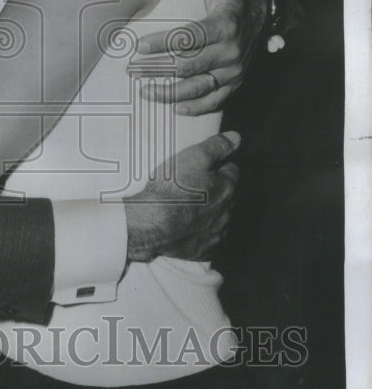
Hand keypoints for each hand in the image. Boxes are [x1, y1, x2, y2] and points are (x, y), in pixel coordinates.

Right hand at [124, 130, 239, 261]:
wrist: (151, 224)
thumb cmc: (171, 189)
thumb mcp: (192, 157)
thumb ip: (216, 146)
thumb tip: (236, 137)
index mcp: (227, 187)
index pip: (233, 171)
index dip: (220, 166)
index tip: (209, 166)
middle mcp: (227, 212)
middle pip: (229, 196)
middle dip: (219, 190)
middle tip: (198, 184)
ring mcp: (216, 233)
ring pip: (221, 219)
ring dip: (212, 212)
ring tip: (191, 206)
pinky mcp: (204, 250)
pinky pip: (209, 241)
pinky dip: (203, 234)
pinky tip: (189, 227)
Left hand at [136, 0, 266, 114]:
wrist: (261, 13)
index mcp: (225, 26)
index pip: (188, 38)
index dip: (162, 43)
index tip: (139, 47)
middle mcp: (231, 52)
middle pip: (188, 66)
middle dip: (157, 69)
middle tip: (131, 70)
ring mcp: (234, 71)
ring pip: (198, 88)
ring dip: (169, 93)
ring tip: (145, 91)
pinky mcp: (234, 83)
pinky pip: (215, 101)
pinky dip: (195, 107)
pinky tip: (174, 108)